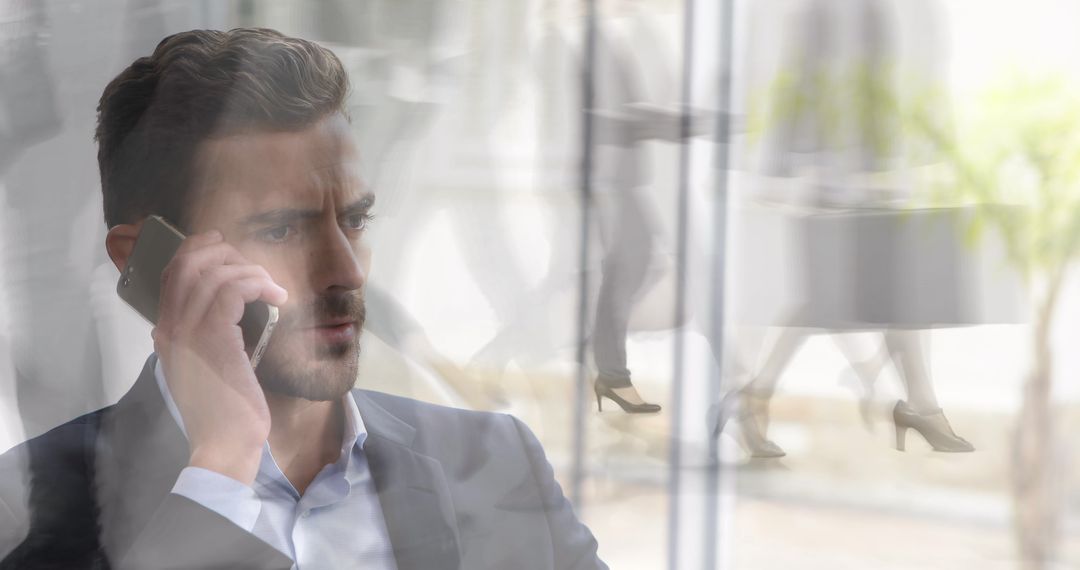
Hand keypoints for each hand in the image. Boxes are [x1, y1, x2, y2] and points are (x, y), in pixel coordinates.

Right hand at [151, 230, 287, 484]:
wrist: (223, 445)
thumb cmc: (223, 412)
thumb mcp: (206, 369)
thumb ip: (205, 340)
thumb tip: (228, 311)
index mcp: (166, 334)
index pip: (172, 274)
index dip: (197, 250)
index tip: (223, 245)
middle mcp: (170, 328)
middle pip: (189, 263)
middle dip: (227, 254)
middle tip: (256, 269)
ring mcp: (188, 331)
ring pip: (215, 273)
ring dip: (251, 271)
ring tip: (272, 288)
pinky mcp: (213, 337)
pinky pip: (234, 289)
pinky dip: (259, 284)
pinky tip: (277, 297)